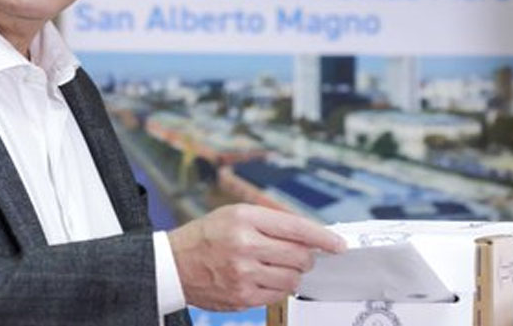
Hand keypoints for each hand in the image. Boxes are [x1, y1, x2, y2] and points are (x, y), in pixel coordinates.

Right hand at [167, 203, 345, 310]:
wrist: (173, 264)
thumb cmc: (207, 236)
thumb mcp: (235, 215)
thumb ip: (271, 222)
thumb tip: (310, 237)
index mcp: (245, 219)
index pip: (296, 228)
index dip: (323, 238)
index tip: (338, 245)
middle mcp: (244, 245)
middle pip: (299, 256)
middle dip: (306, 258)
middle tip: (301, 257)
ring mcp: (243, 274)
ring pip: (292, 279)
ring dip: (293, 275)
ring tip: (277, 268)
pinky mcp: (241, 297)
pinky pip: (277, 296)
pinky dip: (277, 288)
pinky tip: (264, 279)